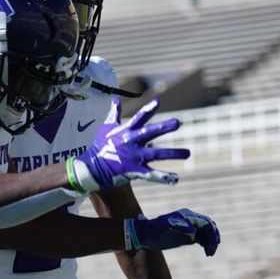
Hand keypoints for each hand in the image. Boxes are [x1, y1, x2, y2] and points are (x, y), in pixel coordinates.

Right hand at [69, 98, 187, 191]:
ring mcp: (134, 157)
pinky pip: (152, 174)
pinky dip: (164, 177)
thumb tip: (115, 99)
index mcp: (126, 131)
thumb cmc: (100, 146)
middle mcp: (132, 142)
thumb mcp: (106, 128)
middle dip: (164, 127)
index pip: (139, 117)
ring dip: (173, 153)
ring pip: (157, 154)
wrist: (91, 168)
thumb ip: (114, 113)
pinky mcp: (135, 171)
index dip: (148, 109)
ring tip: (188, 153)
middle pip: (150, 133)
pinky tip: (175, 179)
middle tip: (177, 123)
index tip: (157, 102)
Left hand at [129, 209, 219, 255]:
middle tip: (211, 251)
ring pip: (207, 234)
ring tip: (209, 254)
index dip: (211, 232)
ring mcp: (190, 228)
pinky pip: (202, 239)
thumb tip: (193, 229)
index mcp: (186, 216)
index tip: (213, 243)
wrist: (145, 235)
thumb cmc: (153, 229)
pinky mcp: (188, 236)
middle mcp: (190, 221)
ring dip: (211, 243)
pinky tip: (207, 252)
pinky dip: (206, 245)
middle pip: (209, 227)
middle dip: (213, 238)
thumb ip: (178, 226)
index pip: (205, 222)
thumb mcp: (163, 227)